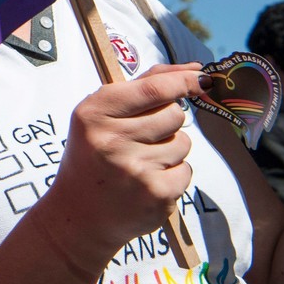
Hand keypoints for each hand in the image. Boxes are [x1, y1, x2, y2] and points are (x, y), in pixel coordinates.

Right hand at [34, 63, 206, 260]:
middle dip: (168, 122)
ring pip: (183, 143)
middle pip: (174, 115)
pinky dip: (173, 174)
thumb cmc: (94, 155)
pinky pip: (186, 170)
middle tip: (143, 137)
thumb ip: (142, 87)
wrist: (80, 214)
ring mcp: (134, 168)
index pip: (152, 89)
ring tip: (142, 162)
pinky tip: (149, 180)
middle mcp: (111, 139)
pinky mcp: (155, 194)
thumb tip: (194, 70)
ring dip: (171, 149)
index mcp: (93, 113)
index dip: (183, 81)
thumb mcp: (101, 116)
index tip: (203, 77)